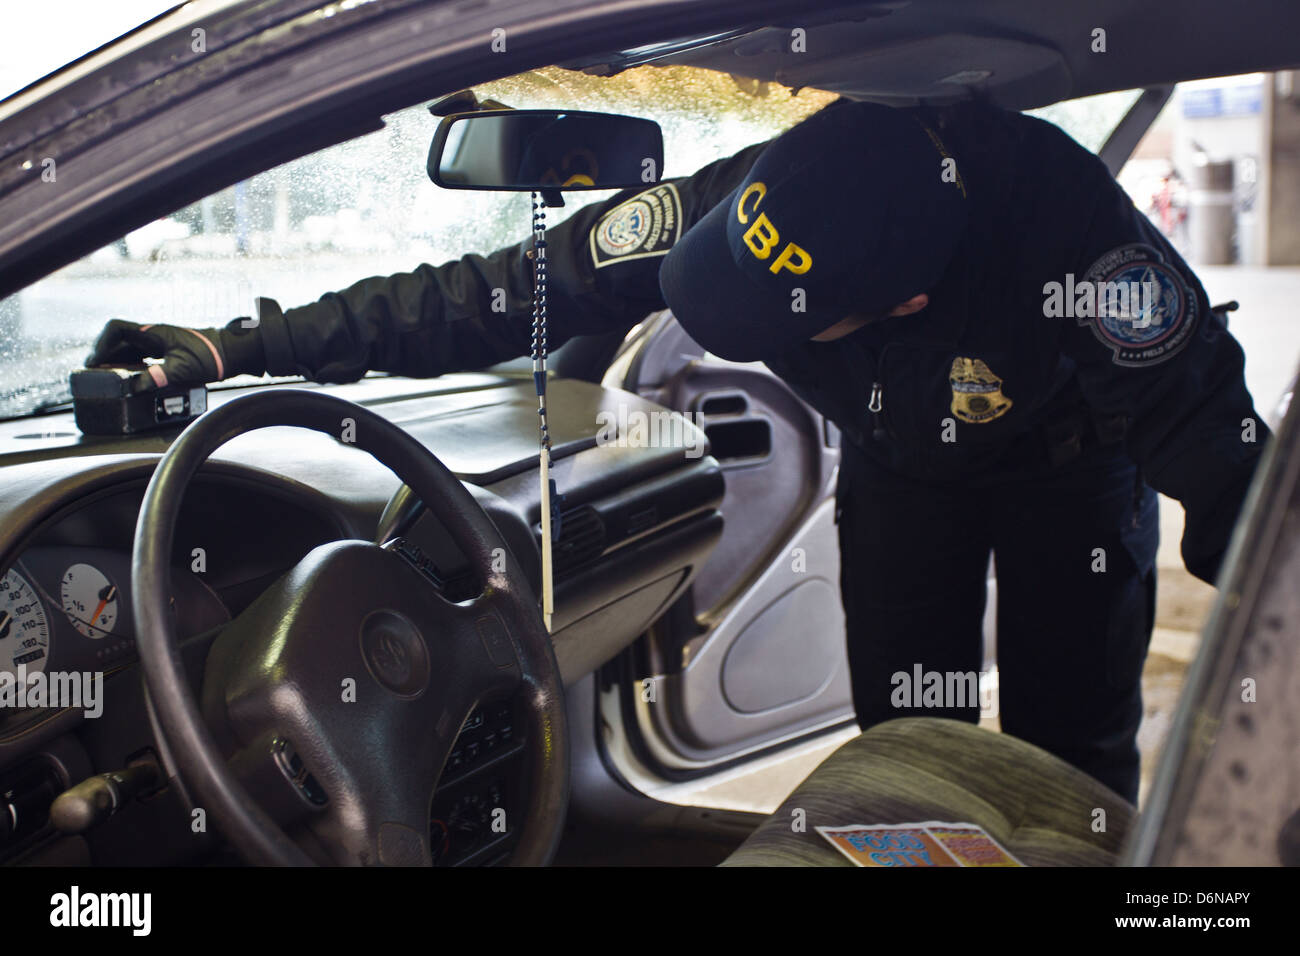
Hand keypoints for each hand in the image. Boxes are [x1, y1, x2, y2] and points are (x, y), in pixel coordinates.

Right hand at [85, 319, 264, 391]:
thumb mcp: (182, 369)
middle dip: (103, 354)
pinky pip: (141, 356)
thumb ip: (157, 377)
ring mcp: (159, 342)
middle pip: (118, 339)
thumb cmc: (211, 356)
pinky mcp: (166, 351)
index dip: (101, 343)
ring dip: (116, 361)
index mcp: (152, 332)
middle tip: (94, 372)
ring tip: (107, 377)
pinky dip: (130, 365)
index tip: (94, 361)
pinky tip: (130, 378)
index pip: (116, 328)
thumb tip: (134, 387)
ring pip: (129, 348)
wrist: (233, 352)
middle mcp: (153, 334)